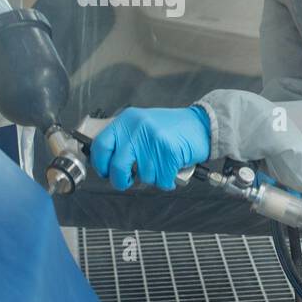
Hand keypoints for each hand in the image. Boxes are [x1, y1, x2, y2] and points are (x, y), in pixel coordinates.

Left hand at [90, 106, 210, 190]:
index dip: (100, 164)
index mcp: (127, 120)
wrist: (202, 124)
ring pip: (142, 176)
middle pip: (118, 166)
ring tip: (161, 164)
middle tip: (127, 180)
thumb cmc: (172, 128)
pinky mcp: (169, 152)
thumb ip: (125, 138)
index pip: (101, 145)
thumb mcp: (142, 124)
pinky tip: (171, 169)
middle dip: (121, 180)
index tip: (105, 171)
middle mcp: (137, 128)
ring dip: (153, 177)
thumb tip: (106, 160)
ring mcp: (153, 140)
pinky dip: (167, 181)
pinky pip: (161, 180)